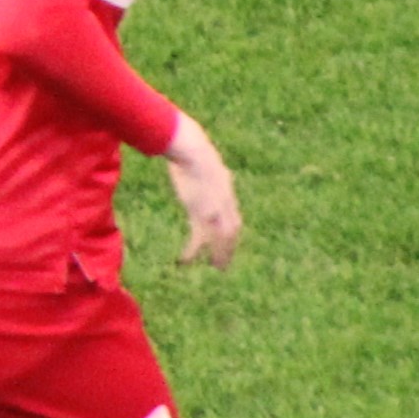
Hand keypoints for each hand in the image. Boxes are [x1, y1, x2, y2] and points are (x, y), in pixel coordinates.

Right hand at [160, 114, 242, 269]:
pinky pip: (198, 240)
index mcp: (226, 191)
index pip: (234, 219)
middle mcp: (225, 204)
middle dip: (229, 249)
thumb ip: (204, 167)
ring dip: (219, 256)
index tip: (228, 244)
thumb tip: (197, 161)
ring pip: (221, 241)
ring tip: (215, 268)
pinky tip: (184, 261)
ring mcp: (215, 210)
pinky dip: (192, 252)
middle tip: (224, 264)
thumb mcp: (203, 161)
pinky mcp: (202, 214)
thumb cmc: (192, 149)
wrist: (193, 150)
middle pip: (232, 233)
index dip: (232, 234)